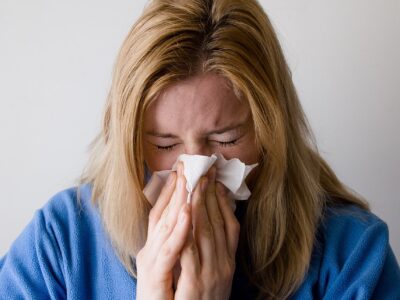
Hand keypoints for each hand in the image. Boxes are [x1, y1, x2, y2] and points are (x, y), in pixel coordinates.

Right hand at [136, 163, 190, 299]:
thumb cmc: (164, 297)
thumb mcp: (169, 268)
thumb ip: (175, 246)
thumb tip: (187, 223)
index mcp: (152, 249)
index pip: (160, 214)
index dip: (169, 191)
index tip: (181, 171)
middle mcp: (148, 252)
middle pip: (163, 214)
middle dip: (176, 188)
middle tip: (186, 164)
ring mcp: (151, 264)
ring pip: (166, 225)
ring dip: (178, 200)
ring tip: (188, 177)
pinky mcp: (155, 277)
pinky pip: (170, 250)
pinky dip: (179, 230)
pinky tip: (188, 211)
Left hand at [175, 166, 239, 299]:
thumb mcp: (216, 274)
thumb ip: (215, 249)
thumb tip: (213, 220)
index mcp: (228, 261)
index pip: (228, 223)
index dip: (220, 198)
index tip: (213, 176)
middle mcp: (224, 265)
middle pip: (216, 222)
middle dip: (208, 193)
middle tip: (202, 167)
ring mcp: (212, 274)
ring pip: (205, 231)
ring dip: (198, 203)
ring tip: (193, 178)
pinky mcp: (196, 285)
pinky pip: (190, 252)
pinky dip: (187, 229)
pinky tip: (184, 210)